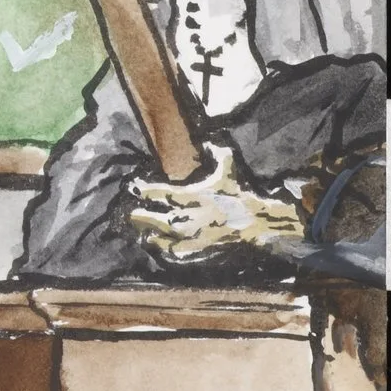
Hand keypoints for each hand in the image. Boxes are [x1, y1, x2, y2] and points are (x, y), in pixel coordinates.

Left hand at [128, 142, 303, 262]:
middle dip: (140, 216)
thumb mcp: (229, 169)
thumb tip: (209, 140)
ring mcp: (191, 234)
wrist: (260, 219)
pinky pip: (175, 250)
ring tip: (141, 231)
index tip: (133, 188)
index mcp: (190, 196)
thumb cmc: (241, 193)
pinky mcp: (199, 247)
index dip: (142, 190)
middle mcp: (186, 216)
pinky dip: (164, 247)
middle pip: (154, 218)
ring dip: (149, 232)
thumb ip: (217, 152)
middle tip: (130, 214)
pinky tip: (157, 244)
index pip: (158, 193)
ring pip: (161, 236)